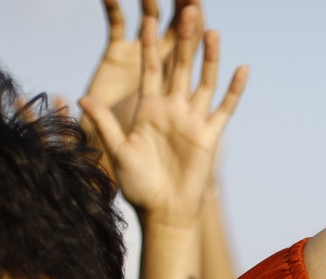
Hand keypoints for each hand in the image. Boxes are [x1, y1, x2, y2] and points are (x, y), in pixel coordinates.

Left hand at [81, 6, 246, 227]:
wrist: (164, 211)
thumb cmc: (138, 185)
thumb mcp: (117, 150)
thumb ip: (104, 123)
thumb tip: (83, 97)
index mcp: (148, 108)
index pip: (150, 67)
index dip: (150, 43)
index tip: (149, 16)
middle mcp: (171, 109)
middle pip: (178, 66)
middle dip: (182, 39)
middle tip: (187, 8)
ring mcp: (192, 120)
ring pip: (202, 81)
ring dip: (208, 57)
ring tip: (211, 30)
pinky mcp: (209, 135)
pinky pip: (224, 108)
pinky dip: (234, 90)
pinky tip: (242, 69)